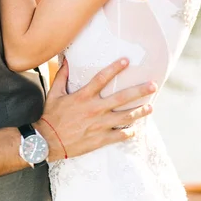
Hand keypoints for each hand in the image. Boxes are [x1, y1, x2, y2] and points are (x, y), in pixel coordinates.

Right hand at [34, 58, 155, 160]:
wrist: (48, 141)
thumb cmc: (51, 115)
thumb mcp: (54, 92)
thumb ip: (62, 75)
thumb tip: (65, 59)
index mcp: (83, 96)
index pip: (102, 78)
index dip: (115, 68)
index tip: (126, 61)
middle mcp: (94, 109)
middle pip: (121, 98)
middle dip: (139, 91)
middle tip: (153, 86)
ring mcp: (99, 125)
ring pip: (125, 117)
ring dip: (139, 112)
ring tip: (151, 107)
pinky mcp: (100, 139)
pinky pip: (119, 136)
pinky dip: (129, 133)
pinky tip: (135, 129)